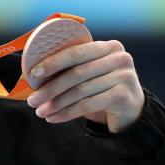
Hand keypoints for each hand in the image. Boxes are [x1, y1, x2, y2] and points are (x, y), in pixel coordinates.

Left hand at [26, 40, 145, 132]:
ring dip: (56, 103)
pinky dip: (67, 113)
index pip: (76, 52)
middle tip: (32, 100)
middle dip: (50, 88)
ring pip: (80, 91)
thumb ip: (72, 68)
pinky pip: (88, 105)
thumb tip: (34, 75)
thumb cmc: (103, 89)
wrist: (132, 111)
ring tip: (40, 112)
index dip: (52, 62)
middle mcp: (119, 57)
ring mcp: (124, 76)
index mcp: (108, 46)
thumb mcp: (91, 73)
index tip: (33, 73)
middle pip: (76, 73)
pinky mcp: (123, 96)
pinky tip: (54, 118)